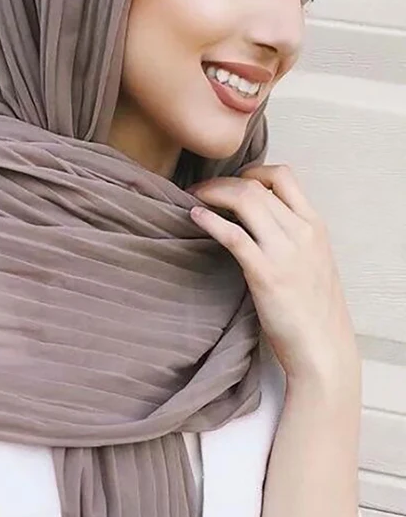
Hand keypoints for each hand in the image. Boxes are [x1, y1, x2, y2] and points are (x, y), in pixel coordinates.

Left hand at [188, 165, 359, 388]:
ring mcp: (284, 252)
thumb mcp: (312, 258)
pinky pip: (233, 235)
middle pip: (255, 185)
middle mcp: (302, 232)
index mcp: (314, 225)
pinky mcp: (265, 273)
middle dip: (221, 182)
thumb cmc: (313, 306)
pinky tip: (195, 216)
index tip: (231, 180)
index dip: (252, 170)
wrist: (322, 347)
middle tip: (200, 189)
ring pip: (244, 200)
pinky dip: (210, 220)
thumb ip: (290, 233)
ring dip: (212, 194)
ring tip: (193, 198)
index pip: (284, 175)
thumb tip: (255, 216)